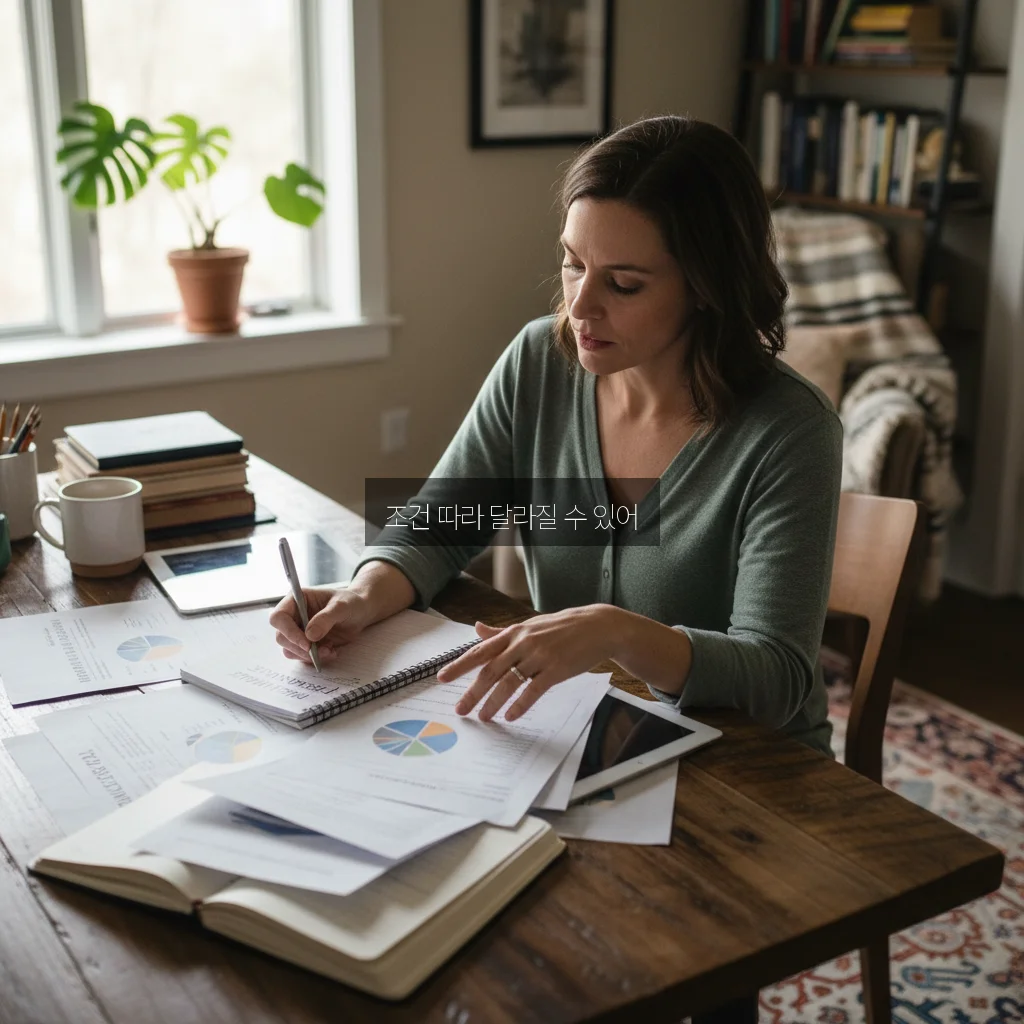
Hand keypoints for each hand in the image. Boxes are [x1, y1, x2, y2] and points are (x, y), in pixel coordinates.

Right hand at [269, 586, 371, 664]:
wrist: (360, 613)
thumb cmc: (350, 603)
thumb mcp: (342, 606)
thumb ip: (326, 618)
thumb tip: (309, 636)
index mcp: (297, 600)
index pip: (279, 617)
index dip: (288, 631)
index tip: (307, 643)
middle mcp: (293, 615)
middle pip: (281, 637)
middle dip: (300, 648)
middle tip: (321, 651)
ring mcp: (298, 630)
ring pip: (290, 650)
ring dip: (308, 656)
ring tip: (330, 650)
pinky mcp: (305, 643)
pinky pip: (302, 656)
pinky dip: (315, 658)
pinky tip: (331, 651)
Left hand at [436, 605, 617, 721]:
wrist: (598, 627)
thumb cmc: (562, 627)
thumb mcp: (530, 625)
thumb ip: (502, 632)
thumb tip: (477, 629)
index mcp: (514, 633)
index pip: (480, 650)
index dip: (460, 665)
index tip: (442, 678)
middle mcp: (523, 643)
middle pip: (490, 670)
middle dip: (472, 692)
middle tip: (460, 710)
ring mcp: (540, 656)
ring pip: (509, 682)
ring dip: (493, 702)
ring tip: (483, 717)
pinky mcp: (556, 669)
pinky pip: (533, 690)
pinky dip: (520, 704)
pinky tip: (510, 716)